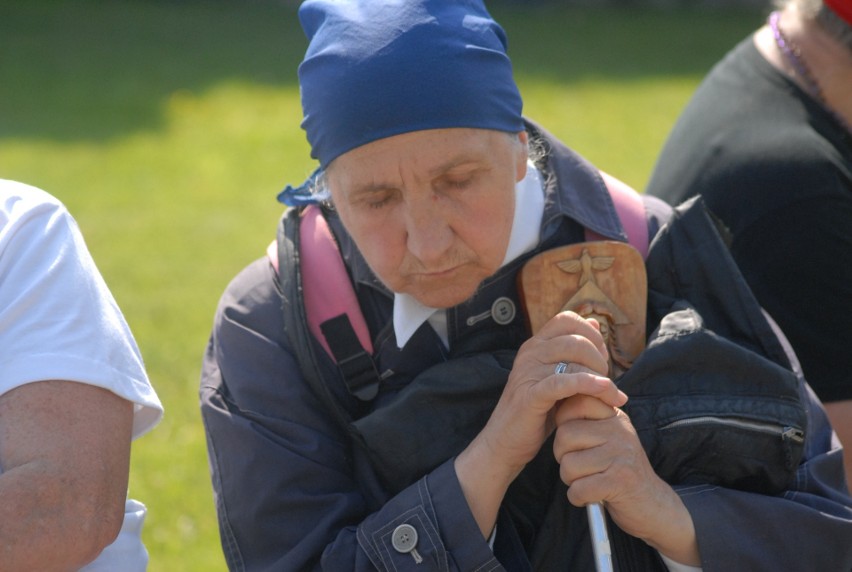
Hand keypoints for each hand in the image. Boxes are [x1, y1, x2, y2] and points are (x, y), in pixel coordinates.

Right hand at [455, 312, 626, 536]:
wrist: (505, 443)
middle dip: (599, 359)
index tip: (601, 358)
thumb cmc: (536, 411)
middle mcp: (530, 353)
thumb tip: (596, 324)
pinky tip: (606, 393)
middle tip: (606, 381)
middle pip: (576, 338)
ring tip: (611, 395)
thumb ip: (575, 353)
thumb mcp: (558, 376)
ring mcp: (528, 372)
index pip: (567, 319)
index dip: (591, 334)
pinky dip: (589, 385)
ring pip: (573, 359)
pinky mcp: (531, 395)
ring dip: (600, 376)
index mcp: (536, 345)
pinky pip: (564, 383)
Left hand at [553, 395, 699, 564]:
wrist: (653, 505)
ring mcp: (620, 455)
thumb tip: (556, 404)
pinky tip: (591, 497)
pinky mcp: (619, 482)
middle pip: (564, 435)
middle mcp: (619, 431)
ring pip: (568, 465)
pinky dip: (578, 498)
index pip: (577, 402)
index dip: (564, 422)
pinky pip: (578, 489)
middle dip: (562, 457)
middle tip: (579, 468)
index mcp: (615, 417)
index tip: (574, 441)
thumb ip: (588, 422)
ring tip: (588, 482)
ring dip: (571, 481)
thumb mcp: (609, 438)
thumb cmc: (620, 471)